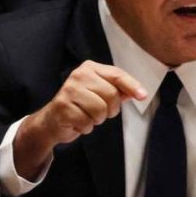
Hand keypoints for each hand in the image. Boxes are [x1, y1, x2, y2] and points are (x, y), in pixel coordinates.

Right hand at [13, 61, 145, 178]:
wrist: (52, 121)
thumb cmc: (80, 106)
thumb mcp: (99, 94)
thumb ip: (118, 91)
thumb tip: (138, 92)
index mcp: (89, 68)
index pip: (116, 74)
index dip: (131, 85)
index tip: (143, 96)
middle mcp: (79, 75)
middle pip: (111, 95)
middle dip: (110, 110)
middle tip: (99, 113)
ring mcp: (69, 90)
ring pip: (100, 110)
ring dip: (97, 120)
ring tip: (86, 116)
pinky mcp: (63, 107)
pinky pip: (87, 122)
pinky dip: (86, 128)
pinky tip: (77, 122)